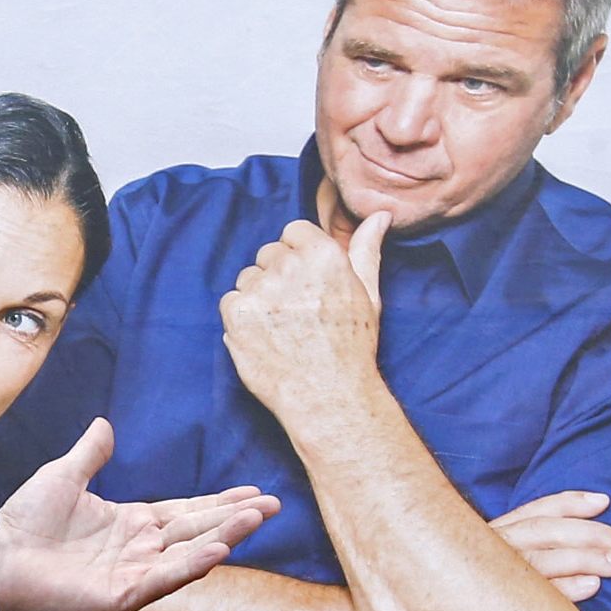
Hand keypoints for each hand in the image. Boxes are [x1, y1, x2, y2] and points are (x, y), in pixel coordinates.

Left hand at [0, 421, 278, 610]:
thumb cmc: (27, 521)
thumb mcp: (63, 476)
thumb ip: (90, 455)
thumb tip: (104, 424)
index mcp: (132, 523)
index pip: (188, 511)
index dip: (221, 504)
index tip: (256, 494)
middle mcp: (140, 550)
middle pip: (198, 531)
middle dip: (236, 519)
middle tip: (275, 506)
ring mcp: (133, 574)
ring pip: (188, 555)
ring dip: (223, 538)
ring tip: (255, 520)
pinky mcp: (120, 596)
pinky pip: (161, 580)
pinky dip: (190, 567)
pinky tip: (217, 551)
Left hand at [219, 213, 388, 429]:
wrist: (328, 395)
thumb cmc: (352, 346)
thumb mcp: (368, 293)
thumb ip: (367, 248)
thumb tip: (380, 215)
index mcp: (323, 254)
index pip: (293, 231)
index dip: (298, 255)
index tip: (307, 282)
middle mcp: (290, 266)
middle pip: (268, 254)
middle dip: (278, 275)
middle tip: (297, 310)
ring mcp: (260, 289)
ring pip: (248, 278)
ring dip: (258, 296)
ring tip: (282, 327)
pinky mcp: (237, 313)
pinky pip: (230, 301)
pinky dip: (241, 318)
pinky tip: (265, 337)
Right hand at [487, 490, 610, 601]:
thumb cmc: (476, 596)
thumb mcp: (495, 563)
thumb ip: (526, 550)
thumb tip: (576, 542)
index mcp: (495, 535)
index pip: (536, 512)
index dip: (569, 503)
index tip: (604, 502)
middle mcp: (492, 550)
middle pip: (547, 531)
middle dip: (593, 533)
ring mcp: (492, 577)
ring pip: (544, 559)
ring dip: (588, 558)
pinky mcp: (496, 608)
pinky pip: (536, 595)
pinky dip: (566, 588)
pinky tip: (594, 587)